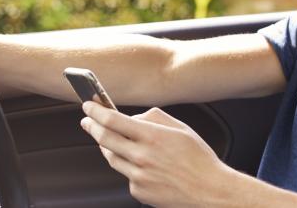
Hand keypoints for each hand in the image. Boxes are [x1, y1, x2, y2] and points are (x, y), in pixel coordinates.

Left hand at [80, 101, 230, 206]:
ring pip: (111, 157)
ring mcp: (138, 176)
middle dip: (91, 126)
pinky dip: (127, 166)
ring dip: (104, 146)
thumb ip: (153, 118)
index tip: (88, 105)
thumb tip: (132, 118)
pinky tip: (137, 163)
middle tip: (87, 120)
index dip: (96, 110)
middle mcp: (142, 156)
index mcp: (152, 136)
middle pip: (104, 138)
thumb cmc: (198, 158)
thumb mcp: (179, 128)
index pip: (113, 120)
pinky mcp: (138, 191)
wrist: (209, 190)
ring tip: (105, 138)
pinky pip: (125, 174)